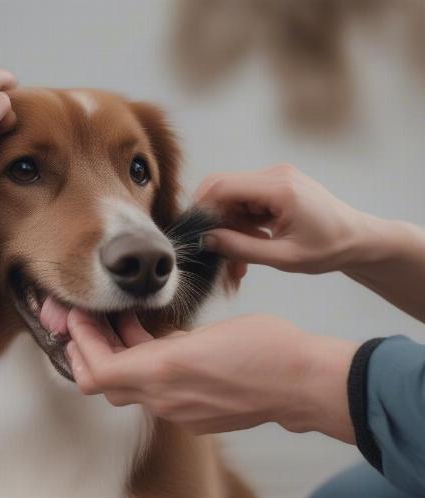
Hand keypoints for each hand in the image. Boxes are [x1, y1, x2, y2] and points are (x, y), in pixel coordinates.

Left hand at [66, 309, 357, 441]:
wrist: (302, 383)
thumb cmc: (263, 347)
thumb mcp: (205, 333)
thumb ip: (164, 343)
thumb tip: (141, 343)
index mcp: (163, 373)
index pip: (97, 369)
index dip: (79, 344)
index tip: (77, 317)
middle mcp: (164, 401)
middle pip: (105, 384)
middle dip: (89, 353)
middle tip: (87, 323)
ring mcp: (180, 414)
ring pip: (130, 390)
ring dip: (117, 360)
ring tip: (120, 324)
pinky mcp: (196, 418)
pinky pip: (156, 396)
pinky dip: (144, 372)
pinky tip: (155, 346)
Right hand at [196, 163, 372, 273]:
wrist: (358, 239)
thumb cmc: (328, 249)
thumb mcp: (283, 257)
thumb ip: (242, 248)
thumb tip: (207, 240)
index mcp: (279, 187)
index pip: (222, 186)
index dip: (201, 209)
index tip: (194, 236)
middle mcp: (275, 175)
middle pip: (223, 192)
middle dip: (215, 225)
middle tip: (217, 258)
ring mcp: (275, 179)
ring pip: (232, 201)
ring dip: (229, 231)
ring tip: (237, 266)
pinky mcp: (275, 188)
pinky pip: (246, 205)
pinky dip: (241, 228)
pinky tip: (248, 251)